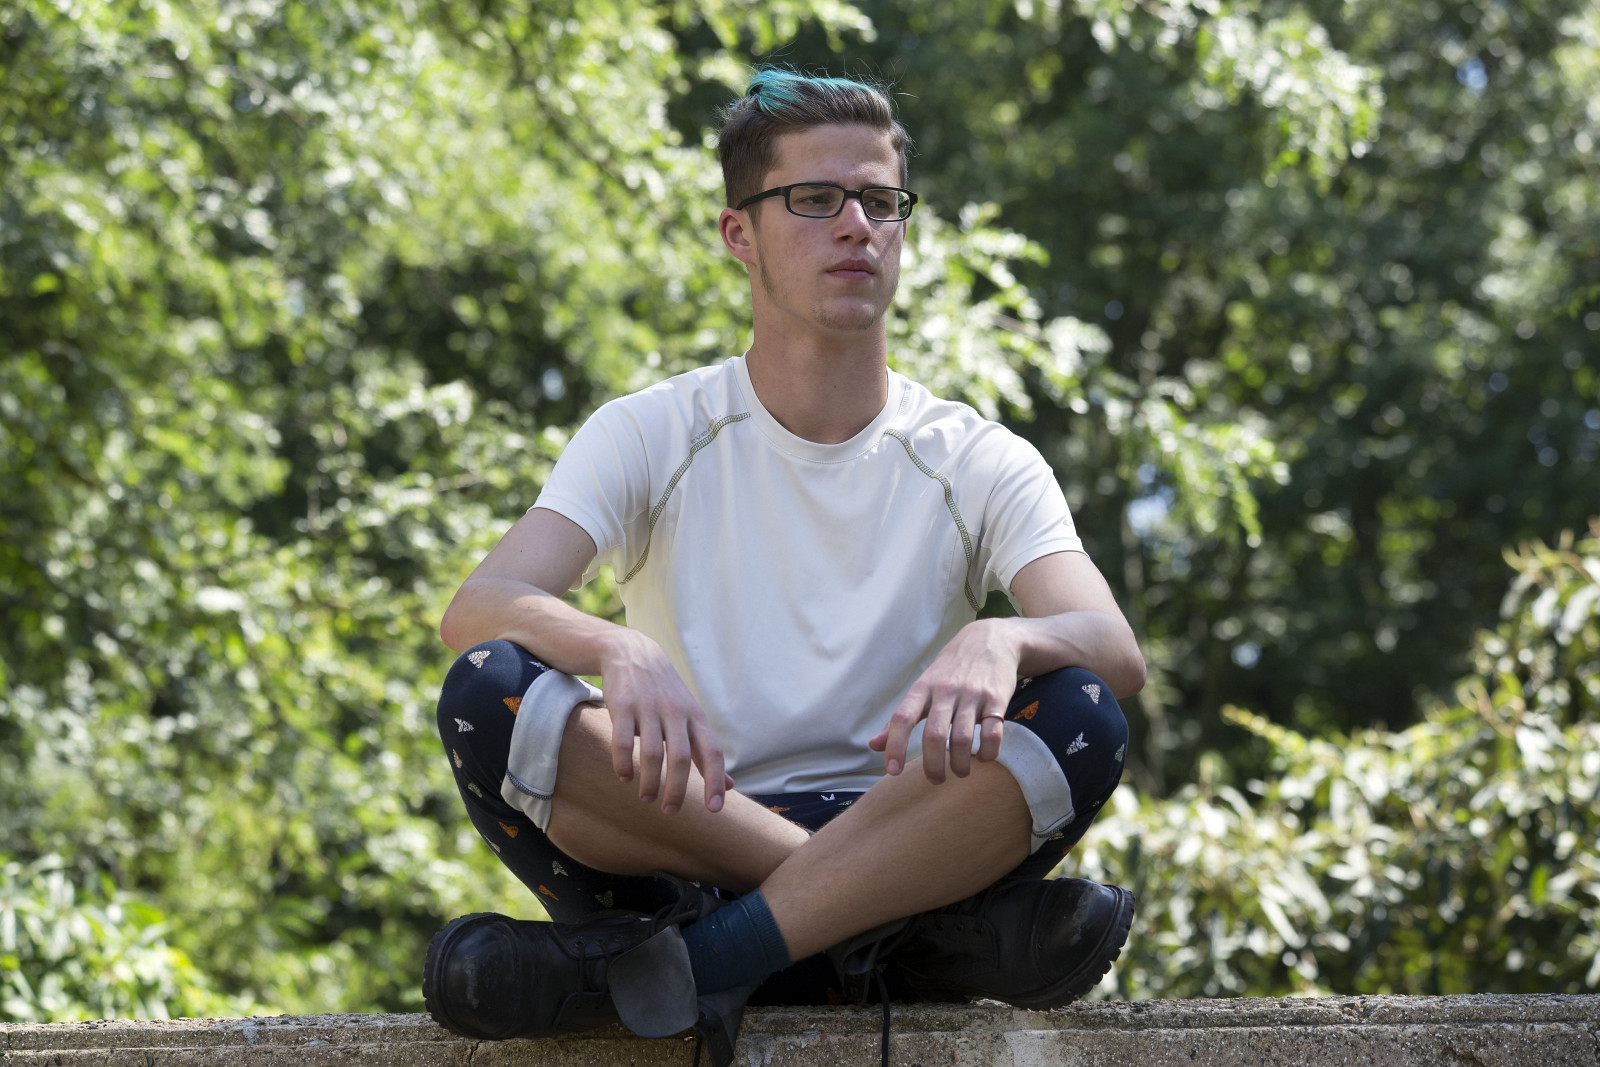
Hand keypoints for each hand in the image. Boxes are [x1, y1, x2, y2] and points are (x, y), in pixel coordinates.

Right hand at [596, 628, 731, 814]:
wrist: (631, 652)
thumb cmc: (666, 693)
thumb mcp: (691, 717)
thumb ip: (706, 752)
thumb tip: (731, 787)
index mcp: (695, 717)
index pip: (712, 752)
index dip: (716, 780)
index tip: (715, 809)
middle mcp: (675, 712)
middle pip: (681, 758)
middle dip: (677, 790)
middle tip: (670, 812)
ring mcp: (649, 708)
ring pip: (653, 753)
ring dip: (650, 782)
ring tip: (647, 797)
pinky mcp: (623, 705)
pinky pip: (624, 741)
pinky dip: (624, 763)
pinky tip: (624, 777)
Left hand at [869, 619, 1020, 782]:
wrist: (991, 640)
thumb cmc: (950, 671)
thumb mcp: (922, 689)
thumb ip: (899, 720)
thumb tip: (873, 746)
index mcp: (923, 689)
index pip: (902, 718)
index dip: (895, 746)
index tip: (893, 771)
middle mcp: (946, 691)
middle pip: (933, 735)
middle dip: (932, 766)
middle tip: (935, 780)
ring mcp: (972, 695)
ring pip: (962, 739)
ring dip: (960, 764)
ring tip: (960, 772)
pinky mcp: (997, 699)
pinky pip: (993, 733)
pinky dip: (988, 753)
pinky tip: (984, 757)